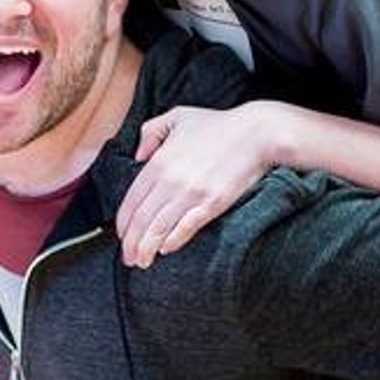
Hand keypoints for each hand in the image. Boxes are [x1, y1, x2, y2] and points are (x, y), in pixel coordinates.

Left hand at [117, 103, 275, 266]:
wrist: (256, 133)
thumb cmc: (219, 125)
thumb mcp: (177, 117)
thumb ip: (151, 132)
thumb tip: (138, 156)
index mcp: (159, 162)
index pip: (131, 200)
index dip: (123, 223)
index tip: (122, 237)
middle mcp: (170, 180)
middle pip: (141, 219)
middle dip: (131, 243)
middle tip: (129, 259)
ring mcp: (191, 193)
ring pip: (159, 228)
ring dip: (147, 249)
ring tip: (142, 263)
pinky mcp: (212, 203)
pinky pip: (186, 228)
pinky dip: (173, 241)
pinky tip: (165, 250)